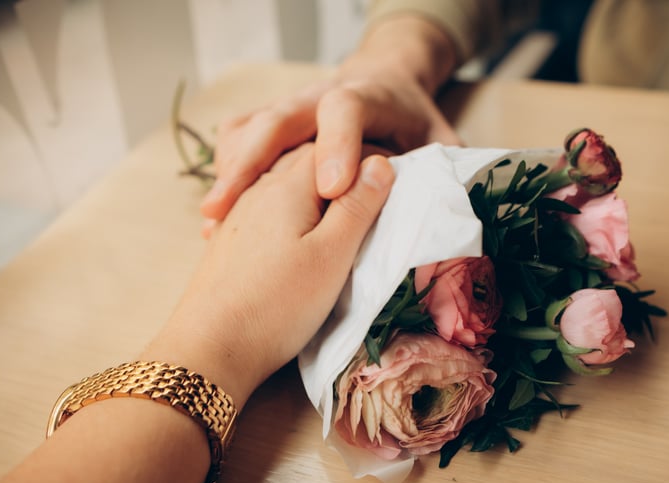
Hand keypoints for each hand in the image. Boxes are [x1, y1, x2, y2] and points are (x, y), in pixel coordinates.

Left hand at [154, 144, 394, 399]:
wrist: (208, 348)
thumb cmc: (278, 304)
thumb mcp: (332, 256)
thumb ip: (357, 207)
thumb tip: (380, 161)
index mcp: (288, 185)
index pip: (333, 149)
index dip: (365, 159)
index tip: (392, 181)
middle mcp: (258, 189)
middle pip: (305, 160)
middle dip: (339, 169)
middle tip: (371, 195)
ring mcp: (239, 214)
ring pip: (283, 183)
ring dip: (313, 190)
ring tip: (338, 216)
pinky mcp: (230, 239)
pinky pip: (266, 207)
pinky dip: (290, 211)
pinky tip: (296, 233)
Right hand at [200, 16, 460, 225]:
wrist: (384, 77)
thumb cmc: (410, 117)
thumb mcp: (440, 135)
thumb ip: (445, 163)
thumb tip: (454, 202)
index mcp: (367, 97)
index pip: (345, 109)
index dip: (337, 144)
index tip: (330, 189)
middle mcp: (319, 97)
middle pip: (278, 118)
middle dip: (253, 162)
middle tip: (227, 208)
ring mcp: (291, 107)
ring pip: (249, 127)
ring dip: (230, 170)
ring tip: (214, 220)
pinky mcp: (273, 120)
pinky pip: (239, 137)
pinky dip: (226, 171)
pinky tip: (219, 214)